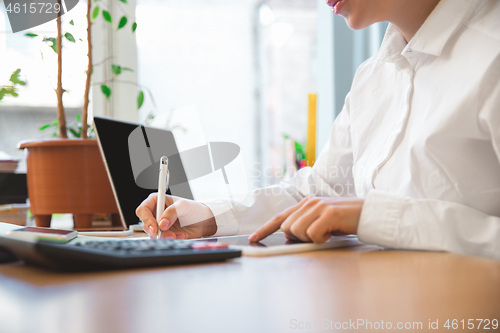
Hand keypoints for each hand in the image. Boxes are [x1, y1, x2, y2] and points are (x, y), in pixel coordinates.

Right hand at [135, 193, 216, 238]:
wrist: (203, 221)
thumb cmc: (193, 209)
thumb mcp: (184, 206)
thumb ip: (172, 212)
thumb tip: (161, 223)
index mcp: (156, 200)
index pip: (143, 209)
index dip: (146, 219)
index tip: (156, 227)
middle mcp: (155, 212)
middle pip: (146, 224)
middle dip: (158, 231)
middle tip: (170, 234)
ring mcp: (158, 224)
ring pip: (153, 234)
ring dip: (166, 236)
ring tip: (179, 235)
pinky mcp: (164, 234)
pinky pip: (162, 240)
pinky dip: (172, 239)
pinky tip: (181, 236)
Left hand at [248, 197, 363, 242]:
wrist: (369, 213)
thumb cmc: (346, 220)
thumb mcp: (322, 223)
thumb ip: (305, 226)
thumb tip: (288, 236)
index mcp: (306, 204)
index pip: (280, 217)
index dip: (265, 228)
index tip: (253, 238)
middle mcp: (309, 203)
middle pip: (287, 227)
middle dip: (298, 237)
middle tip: (317, 235)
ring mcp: (318, 207)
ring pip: (297, 231)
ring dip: (311, 238)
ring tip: (326, 233)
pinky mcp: (328, 213)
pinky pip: (312, 234)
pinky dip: (321, 239)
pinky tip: (331, 233)